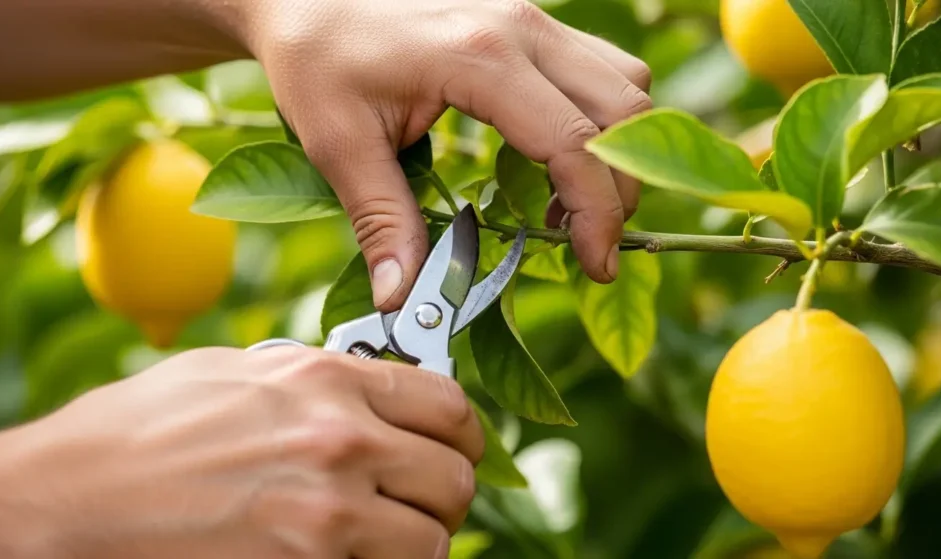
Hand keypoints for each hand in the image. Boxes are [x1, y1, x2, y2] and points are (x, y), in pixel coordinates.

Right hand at [0, 346, 483, 558]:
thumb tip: (367, 390)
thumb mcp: (236, 373)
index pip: (449, 405)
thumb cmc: (138, 429)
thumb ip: (316, 379)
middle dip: (442, 492)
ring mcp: (327, 513)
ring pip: (432, 540)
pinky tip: (346, 556)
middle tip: (416, 501)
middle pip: (454, 477)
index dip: (460, 432)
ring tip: (378, 536)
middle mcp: (340, 441)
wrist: (67, 497)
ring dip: (415, 540)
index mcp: (327, 380)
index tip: (452, 446)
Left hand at [241, 0, 651, 308]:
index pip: (575, 144)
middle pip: (624, 112)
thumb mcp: (339, 143)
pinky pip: (598, 66)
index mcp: (480, 58)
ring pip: (624, 83)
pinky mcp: (528, 21)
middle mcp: (522, 28)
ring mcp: (531, 18)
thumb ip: (382, 221)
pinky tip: (552, 155)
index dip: (598, 214)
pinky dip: (598, 119)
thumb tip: (401, 297)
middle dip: (621, 188)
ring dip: (615, 150)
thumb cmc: (316, 55)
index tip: (595, 263)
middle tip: (588, 243)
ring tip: (568, 202)